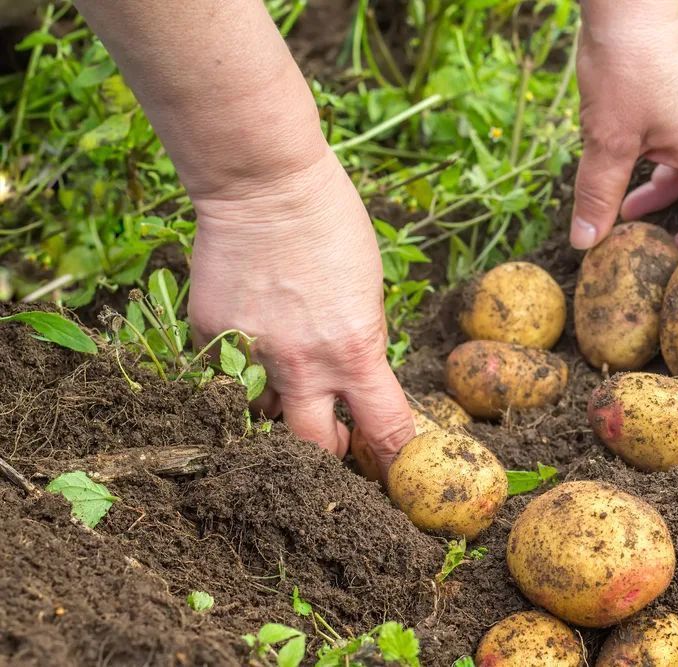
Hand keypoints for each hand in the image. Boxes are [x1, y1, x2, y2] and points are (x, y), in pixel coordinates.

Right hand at [188, 152, 414, 469]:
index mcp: (354, 351)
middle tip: (336, 437)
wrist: (263, 185)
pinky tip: (253, 332)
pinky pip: (227, 375)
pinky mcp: (210, 338)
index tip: (395, 460)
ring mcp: (250, 355)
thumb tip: (354, 377)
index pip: (385, 427)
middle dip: (330, 451)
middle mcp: (301, 365)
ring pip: (264, 416)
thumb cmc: (330, 225)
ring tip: (289, 373)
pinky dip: (243, 367)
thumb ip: (360, 343)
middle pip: (315, 449)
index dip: (394, 452)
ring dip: (281, 406)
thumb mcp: (368, 290)